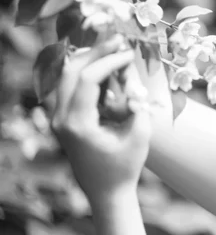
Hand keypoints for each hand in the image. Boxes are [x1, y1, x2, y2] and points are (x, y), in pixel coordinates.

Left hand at [51, 35, 150, 206]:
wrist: (106, 192)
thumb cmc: (125, 167)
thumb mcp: (139, 135)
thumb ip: (137, 103)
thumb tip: (131, 73)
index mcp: (77, 124)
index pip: (89, 79)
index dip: (110, 60)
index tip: (130, 53)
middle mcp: (61, 119)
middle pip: (71, 71)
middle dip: (96, 52)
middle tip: (118, 42)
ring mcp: (57, 120)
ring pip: (65, 76)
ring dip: (88, 60)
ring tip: (111, 50)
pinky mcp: (62, 120)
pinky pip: (67, 87)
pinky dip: (84, 73)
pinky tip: (102, 66)